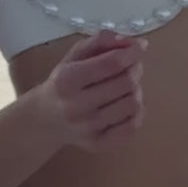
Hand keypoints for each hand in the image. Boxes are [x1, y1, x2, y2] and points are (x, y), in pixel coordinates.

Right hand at [36, 30, 146, 151]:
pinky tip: (126, 106)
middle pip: (126, 84)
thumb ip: (101, 42)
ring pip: (132, 104)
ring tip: (127, 87)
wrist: (46, 119)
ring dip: (136, 91)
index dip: (132, 53)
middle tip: (132, 67)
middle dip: (135, 70)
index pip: (111, 64)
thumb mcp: (75, 55)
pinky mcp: (98, 144)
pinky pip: (132, 126)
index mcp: (68, 79)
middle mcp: (76, 106)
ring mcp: (88, 129)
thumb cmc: (64, 82)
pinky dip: (136, 112)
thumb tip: (131, 43)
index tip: (140, 47)